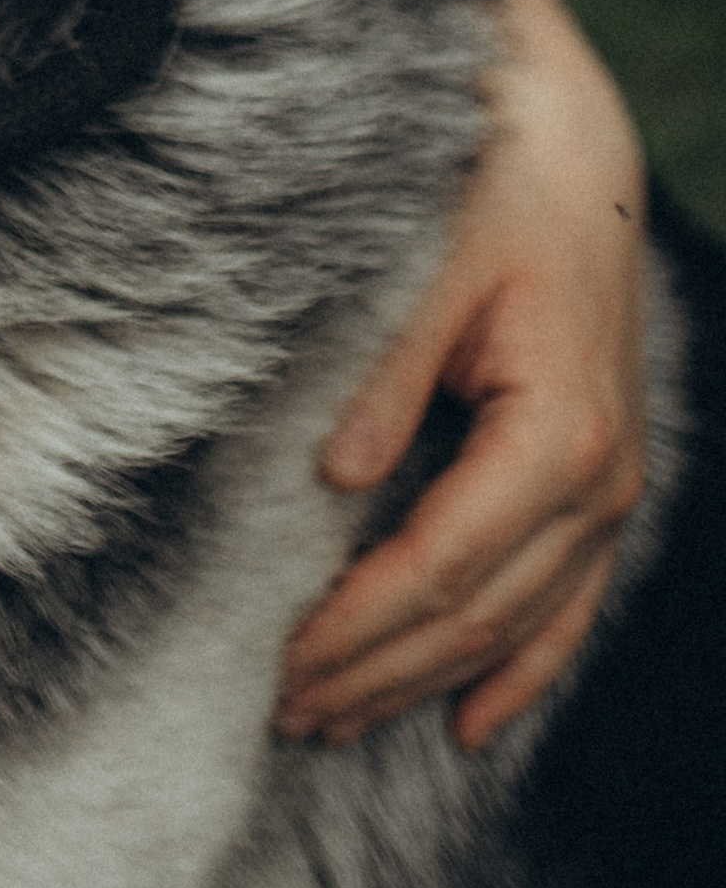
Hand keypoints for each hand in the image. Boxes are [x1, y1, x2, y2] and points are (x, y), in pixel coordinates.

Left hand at [276, 31, 645, 753]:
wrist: (578, 161)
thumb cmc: (496, 197)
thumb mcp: (433, 268)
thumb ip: (388, 375)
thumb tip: (336, 476)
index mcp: (556, 434)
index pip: (440, 567)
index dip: (357, 627)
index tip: (277, 663)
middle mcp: (598, 482)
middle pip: (475, 617)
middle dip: (373, 672)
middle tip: (276, 710)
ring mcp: (610, 495)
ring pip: (516, 628)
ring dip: (422, 683)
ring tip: (330, 722)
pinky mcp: (601, 491)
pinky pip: (567, 610)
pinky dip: (519, 675)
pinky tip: (466, 726)